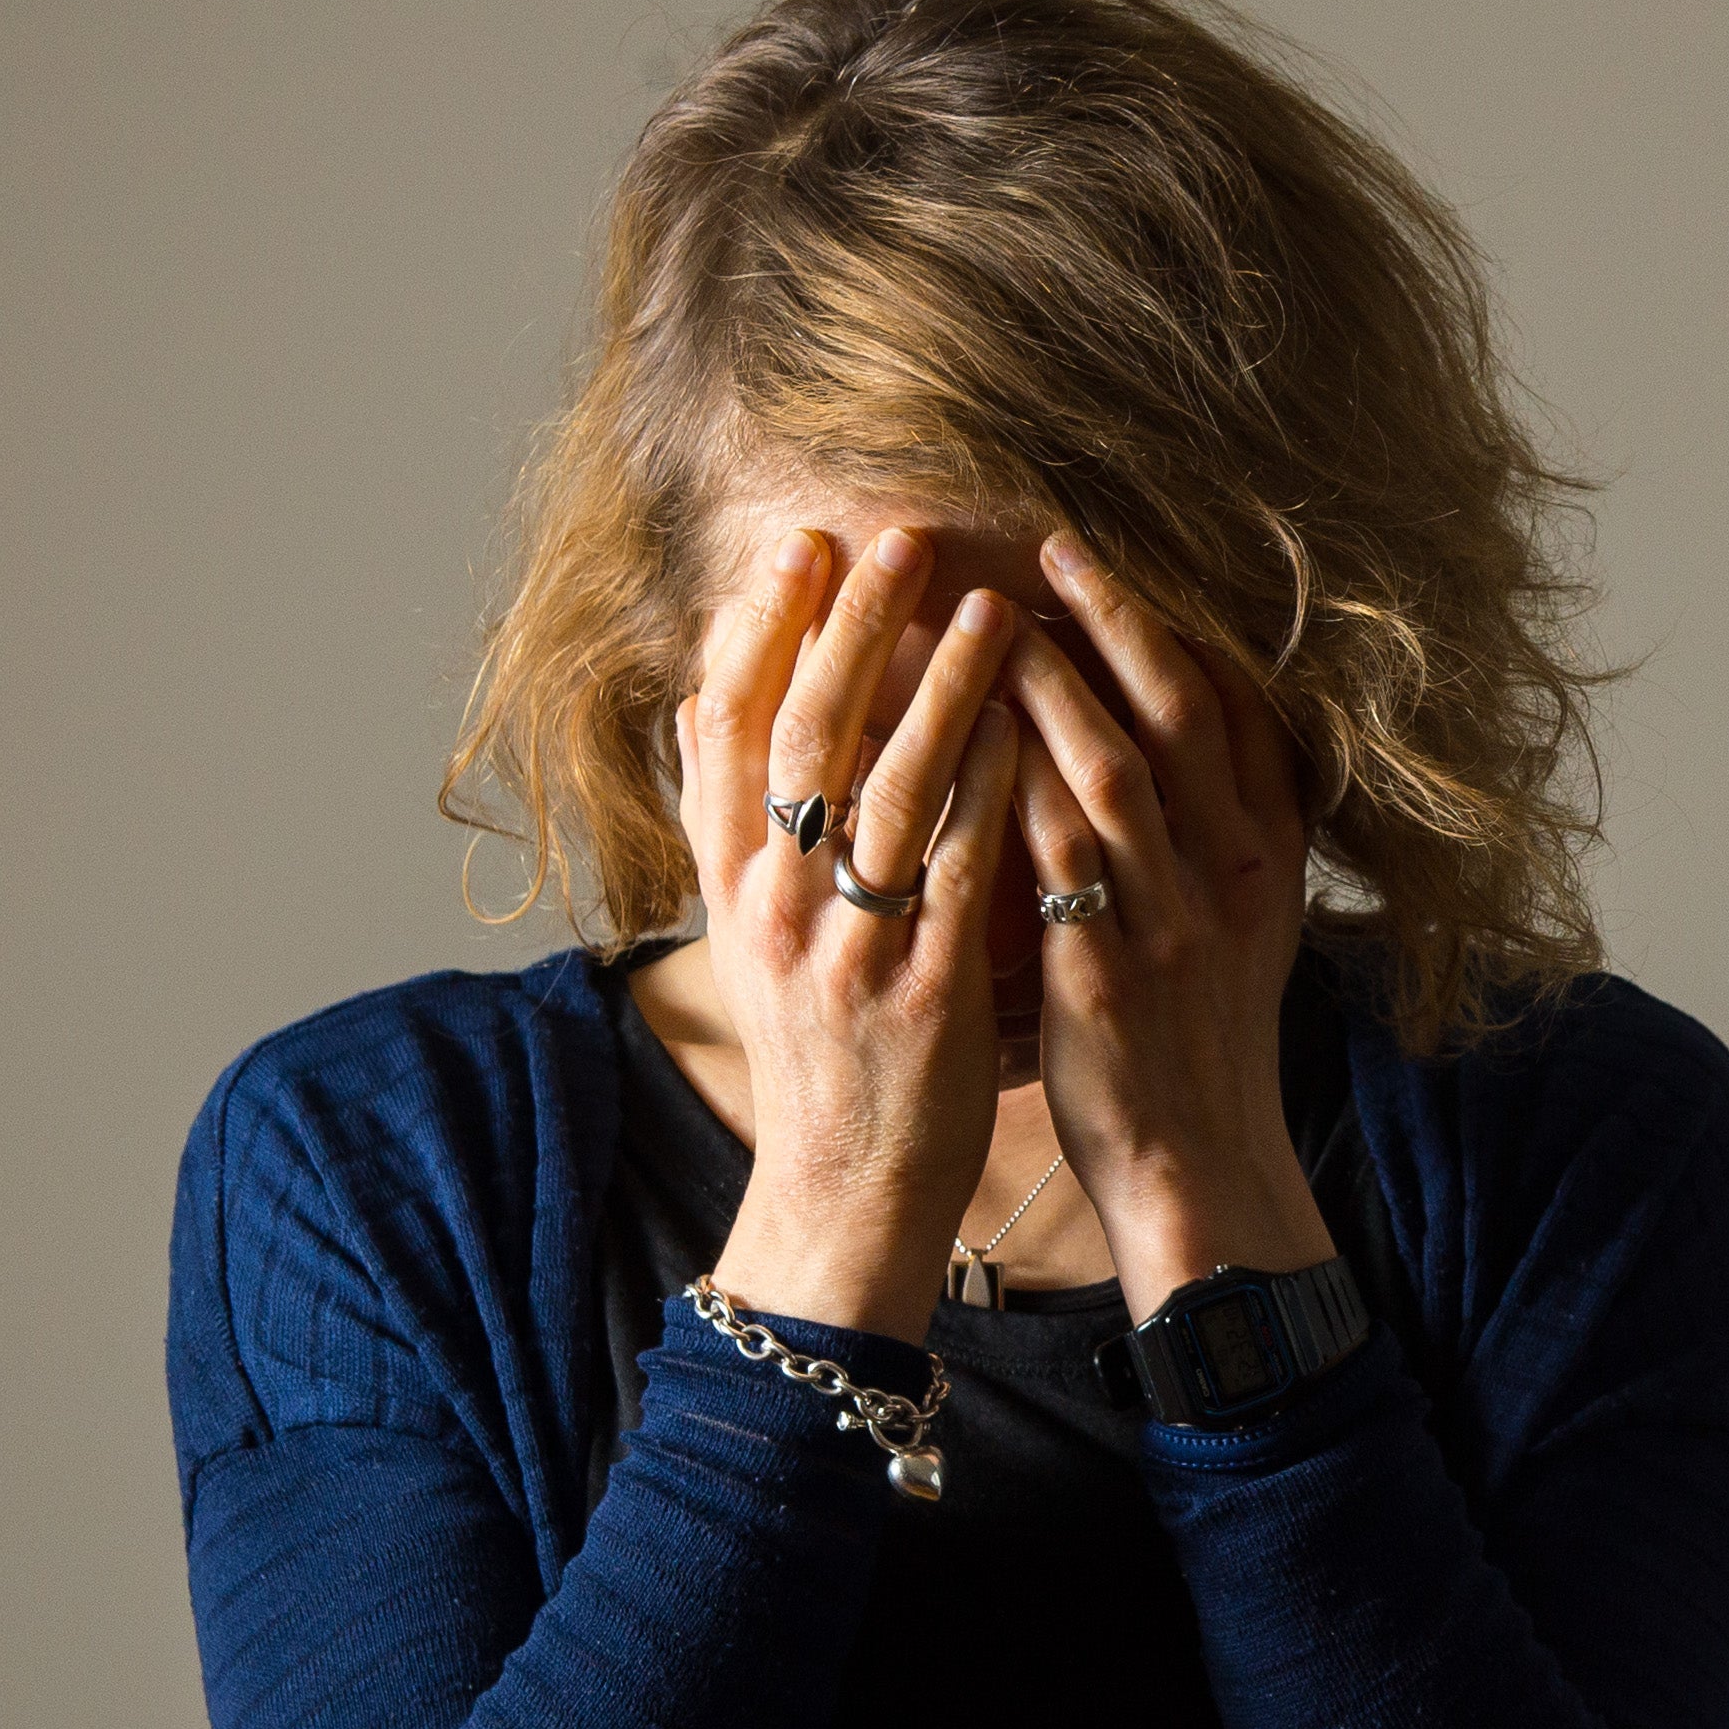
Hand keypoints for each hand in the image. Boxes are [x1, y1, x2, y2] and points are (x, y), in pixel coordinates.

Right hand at [676, 524, 1031, 1339]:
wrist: (844, 1190)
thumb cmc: (818, 1050)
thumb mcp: (749, 935)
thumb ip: (732, 826)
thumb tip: (700, 706)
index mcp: (729, 888)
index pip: (724, 731)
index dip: (759, 631)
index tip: (797, 549)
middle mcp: (773, 910)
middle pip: (803, 739)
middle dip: (850, 629)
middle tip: (896, 538)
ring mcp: (846, 953)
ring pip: (887, 793)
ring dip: (940, 690)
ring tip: (990, 608)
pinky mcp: (922, 996)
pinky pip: (959, 874)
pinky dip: (990, 793)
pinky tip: (1028, 728)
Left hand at [1001, 531, 1334, 1321]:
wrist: (1200, 1167)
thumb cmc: (1196, 1043)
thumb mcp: (1238, 929)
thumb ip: (1216, 838)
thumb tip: (1179, 746)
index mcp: (1269, 858)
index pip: (1241, 709)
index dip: (1178, 628)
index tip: (1114, 569)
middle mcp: (1233, 876)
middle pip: (1181, 713)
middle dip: (1116, 621)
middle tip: (1047, 547)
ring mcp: (1175, 924)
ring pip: (1115, 771)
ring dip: (1049, 685)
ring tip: (983, 618)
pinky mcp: (1109, 976)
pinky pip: (1052, 858)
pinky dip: (1007, 784)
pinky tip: (952, 737)